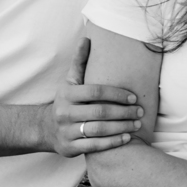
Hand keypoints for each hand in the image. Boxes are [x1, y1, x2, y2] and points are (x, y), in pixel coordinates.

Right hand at [46, 38, 143, 156]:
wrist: (46, 129)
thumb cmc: (67, 101)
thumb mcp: (70, 81)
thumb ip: (80, 61)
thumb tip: (87, 38)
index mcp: (67, 94)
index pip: (95, 91)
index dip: (116, 94)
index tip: (134, 97)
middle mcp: (65, 112)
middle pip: (99, 112)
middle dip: (123, 112)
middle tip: (140, 112)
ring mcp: (66, 131)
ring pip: (98, 130)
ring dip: (121, 127)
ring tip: (137, 125)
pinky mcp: (70, 148)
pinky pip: (94, 146)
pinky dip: (112, 143)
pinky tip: (127, 138)